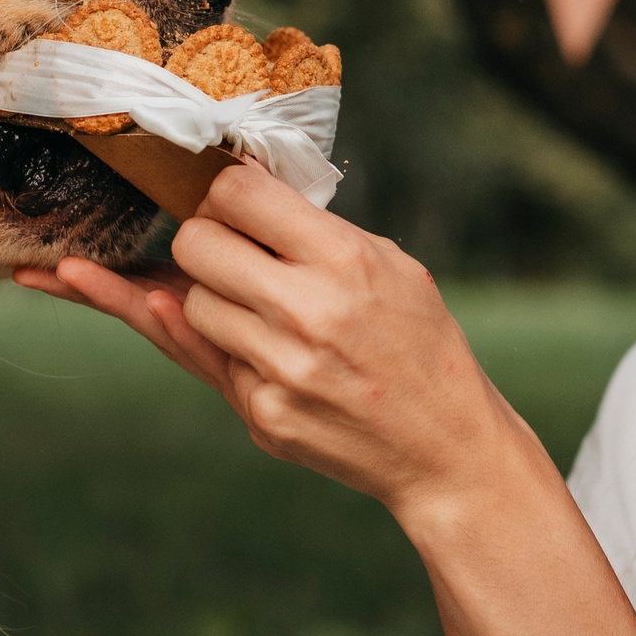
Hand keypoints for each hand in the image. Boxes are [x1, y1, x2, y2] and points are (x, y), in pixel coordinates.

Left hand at [23, 161, 548, 524]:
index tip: (236, 202)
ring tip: (262, 307)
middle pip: (194, 246)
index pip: (236, 194)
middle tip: (230, 249)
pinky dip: (230, 348)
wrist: (446, 449)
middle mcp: (307, 312)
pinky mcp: (262, 415)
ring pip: (190, 306)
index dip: (227, 192)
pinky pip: (210, 360)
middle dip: (206, 240)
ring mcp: (279, 370)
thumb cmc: (420, 343)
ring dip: (214, 299)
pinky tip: (262, 346)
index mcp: (344, 259)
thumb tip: (237, 186)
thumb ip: (316, 229)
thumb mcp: (393, 265)